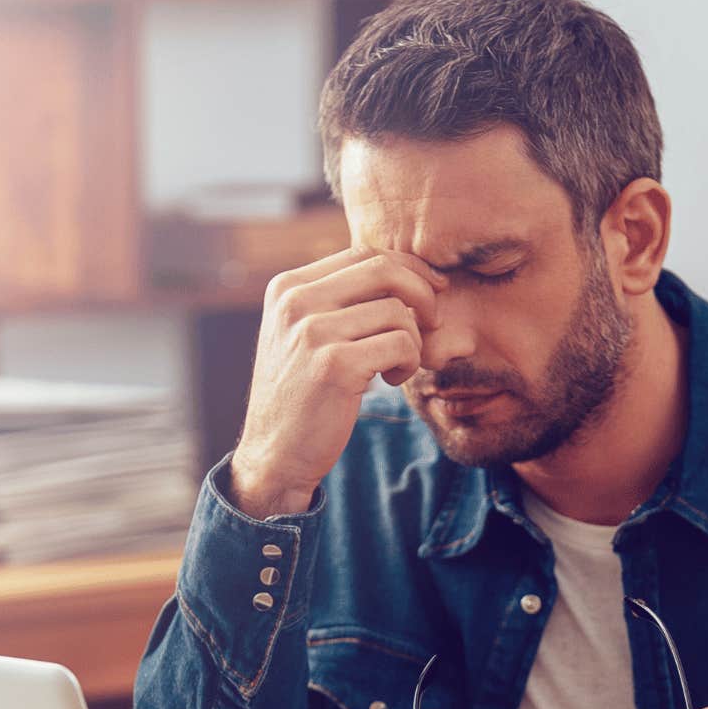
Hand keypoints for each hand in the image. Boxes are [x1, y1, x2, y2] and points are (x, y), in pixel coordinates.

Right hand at [230, 248, 446, 518]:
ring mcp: (312, 331)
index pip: (363, 254)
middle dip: (422, 292)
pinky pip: (401, 344)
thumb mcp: (305, 335)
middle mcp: (295, 302)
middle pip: (384, 270)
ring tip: (397, 365)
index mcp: (287, 287)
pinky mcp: (334, 365)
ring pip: (398, 311)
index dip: (408, 268)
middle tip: (432, 322)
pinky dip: (409, 362)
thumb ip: (337, 300)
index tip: (431, 290)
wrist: (275, 454)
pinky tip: (391, 380)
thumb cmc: (302, 394)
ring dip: (414, 341)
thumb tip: (403, 270)